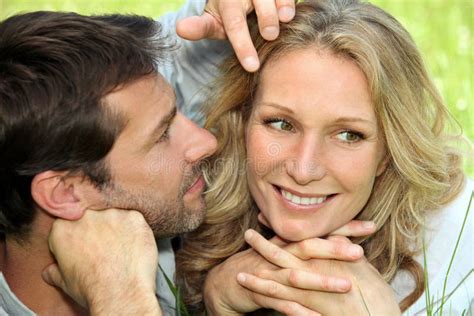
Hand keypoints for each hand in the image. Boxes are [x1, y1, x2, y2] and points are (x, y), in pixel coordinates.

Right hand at [42, 209, 160, 314]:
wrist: (121, 293)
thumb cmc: (94, 289)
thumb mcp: (65, 283)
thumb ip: (55, 271)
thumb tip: (50, 271)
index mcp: (63, 229)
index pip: (69, 224)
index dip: (79, 237)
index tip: (87, 247)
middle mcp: (86, 216)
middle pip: (93, 217)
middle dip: (99, 230)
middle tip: (106, 249)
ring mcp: (111, 214)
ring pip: (115, 216)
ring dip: (118, 229)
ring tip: (121, 250)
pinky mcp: (133, 217)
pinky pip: (134, 220)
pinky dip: (135, 231)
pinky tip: (133, 246)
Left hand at [176, 0, 295, 71]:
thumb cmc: (227, 13)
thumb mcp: (213, 21)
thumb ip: (200, 27)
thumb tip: (179, 29)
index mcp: (227, 0)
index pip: (234, 24)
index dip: (243, 46)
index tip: (252, 67)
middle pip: (259, 2)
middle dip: (266, 17)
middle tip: (270, 36)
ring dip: (283, 4)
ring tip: (286, 19)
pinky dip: (290, 1)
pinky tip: (293, 12)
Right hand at [203, 220, 373, 314]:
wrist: (228, 281)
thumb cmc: (262, 265)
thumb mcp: (284, 250)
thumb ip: (307, 245)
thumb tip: (340, 241)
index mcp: (289, 241)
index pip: (319, 230)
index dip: (343, 227)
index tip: (370, 226)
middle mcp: (280, 253)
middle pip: (308, 247)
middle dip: (333, 248)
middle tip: (359, 251)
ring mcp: (270, 273)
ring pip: (298, 276)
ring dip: (322, 281)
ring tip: (347, 285)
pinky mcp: (262, 293)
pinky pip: (283, 303)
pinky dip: (300, 311)